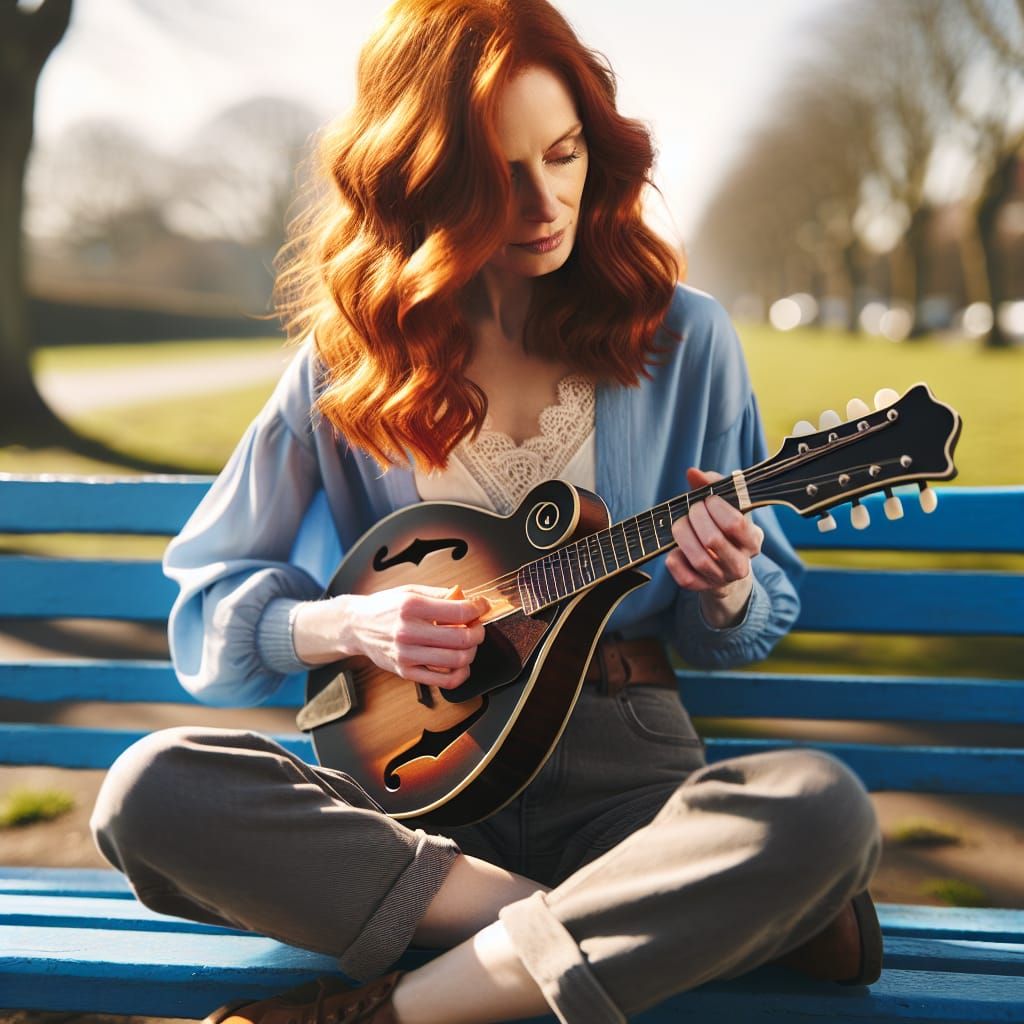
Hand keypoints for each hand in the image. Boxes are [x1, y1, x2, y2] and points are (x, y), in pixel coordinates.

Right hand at [293, 585, 489, 689]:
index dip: (479, 608)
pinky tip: (461, 664)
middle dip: (479, 632)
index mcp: (412, 606)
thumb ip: (441, 595)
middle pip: (462, 638)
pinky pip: (443, 681)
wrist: (356, 626)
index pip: (459, 611)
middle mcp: (408, 631)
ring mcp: (406, 655)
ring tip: (468, 644)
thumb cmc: (385, 607)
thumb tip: (469, 600)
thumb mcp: (411, 591)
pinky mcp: (405, 672)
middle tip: (478, 627)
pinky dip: (460, 674)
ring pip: (457, 661)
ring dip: (472, 652)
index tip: (483, 606)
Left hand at [666, 467, 764, 627]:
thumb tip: (693, 473)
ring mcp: (722, 578)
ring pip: (699, 560)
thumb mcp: (724, 506)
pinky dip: (675, 561)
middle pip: (713, 540)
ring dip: (683, 537)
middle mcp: (741, 563)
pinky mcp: (703, 588)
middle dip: (696, 518)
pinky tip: (675, 550)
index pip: (736, 522)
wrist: (724, 569)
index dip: (716, 506)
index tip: (707, 499)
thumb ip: (711, 486)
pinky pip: (686, 578)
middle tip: (691, 510)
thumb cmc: (723, 528)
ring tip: (679, 525)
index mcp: (753, 540)